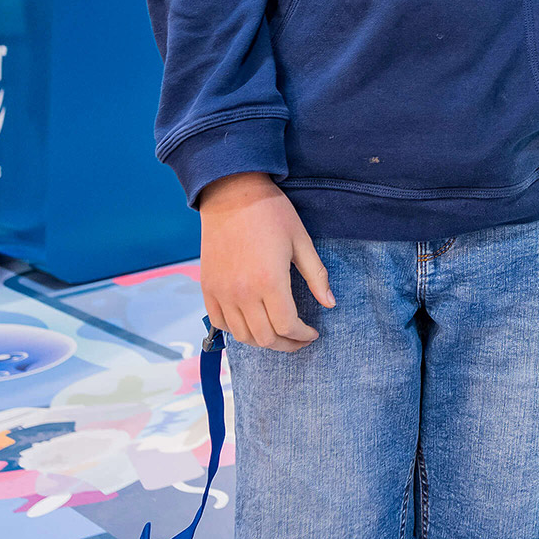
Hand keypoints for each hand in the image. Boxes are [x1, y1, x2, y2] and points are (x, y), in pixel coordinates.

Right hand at [197, 172, 334, 351]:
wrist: (232, 194)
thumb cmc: (272, 213)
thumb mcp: (301, 241)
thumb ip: (316, 275)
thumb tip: (330, 303)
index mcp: (269, 281)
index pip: (286, 326)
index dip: (302, 335)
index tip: (312, 333)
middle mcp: (242, 293)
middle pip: (264, 337)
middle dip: (285, 344)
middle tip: (299, 340)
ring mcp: (221, 292)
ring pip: (241, 335)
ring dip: (262, 340)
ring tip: (278, 333)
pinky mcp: (208, 288)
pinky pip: (219, 323)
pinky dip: (236, 330)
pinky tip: (251, 323)